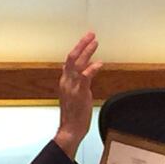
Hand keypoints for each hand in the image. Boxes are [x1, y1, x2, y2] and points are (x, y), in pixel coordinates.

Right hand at [54, 32, 102, 158]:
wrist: (70, 129)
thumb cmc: (75, 114)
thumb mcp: (76, 95)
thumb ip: (81, 82)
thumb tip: (89, 70)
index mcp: (64, 82)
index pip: (69, 61)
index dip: (78, 49)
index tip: (86, 41)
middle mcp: (66, 82)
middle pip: (72, 58)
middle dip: (81, 45)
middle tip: (91, 35)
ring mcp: (72, 87)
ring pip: (77, 63)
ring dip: (87, 51)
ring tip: (95, 42)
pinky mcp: (79, 93)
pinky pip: (85, 77)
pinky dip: (92, 68)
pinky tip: (100, 63)